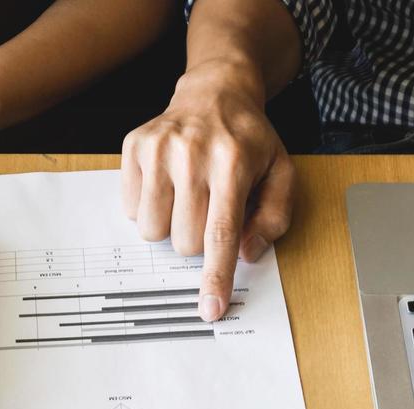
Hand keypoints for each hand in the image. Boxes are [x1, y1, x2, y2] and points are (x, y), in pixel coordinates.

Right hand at [121, 61, 294, 321]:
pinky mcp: (134, 146)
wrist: (215, 93)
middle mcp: (192, 154)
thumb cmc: (249, 141)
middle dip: (199, 239)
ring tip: (187, 195)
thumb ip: (273, 218)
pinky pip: (132, 210)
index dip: (215, 277)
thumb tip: (246, 253)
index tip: (210, 308)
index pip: (221, 233)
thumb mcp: (281, 174)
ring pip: (153, 231)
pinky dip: (151, 206)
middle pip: (185, 241)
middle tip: (209, 209)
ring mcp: (158, 148)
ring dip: (172, 225)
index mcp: (233, 163)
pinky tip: (168, 183)